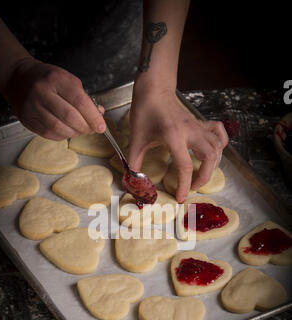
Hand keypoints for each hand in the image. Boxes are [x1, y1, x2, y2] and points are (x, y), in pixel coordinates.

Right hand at [2, 57, 105, 139]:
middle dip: (85, 127)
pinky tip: (67, 131)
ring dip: (74, 133)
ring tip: (80, 130)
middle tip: (91, 129)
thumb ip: (84, 97)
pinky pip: (49, 133)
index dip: (93, 117)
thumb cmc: (47, 79)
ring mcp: (33, 107)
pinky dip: (62, 135)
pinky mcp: (27, 119)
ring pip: (59, 128)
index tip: (101, 126)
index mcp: (56, 79)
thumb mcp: (67, 80)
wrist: (18, 78)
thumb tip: (99, 115)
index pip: (80, 102)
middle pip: (70, 117)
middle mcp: (42, 92)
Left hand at [127, 87, 227, 201]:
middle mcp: (190, 131)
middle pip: (210, 157)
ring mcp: (198, 126)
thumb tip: (132, 180)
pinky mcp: (200, 123)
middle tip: (193, 187)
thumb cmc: (145, 111)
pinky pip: (219, 133)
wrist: (154, 89)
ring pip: (217, 147)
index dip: (183, 185)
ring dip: (213, 164)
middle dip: (204, 177)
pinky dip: (220, 145)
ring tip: (202, 174)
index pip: (185, 166)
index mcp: (173, 136)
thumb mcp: (136, 139)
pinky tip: (214, 153)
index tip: (180, 197)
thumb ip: (134, 162)